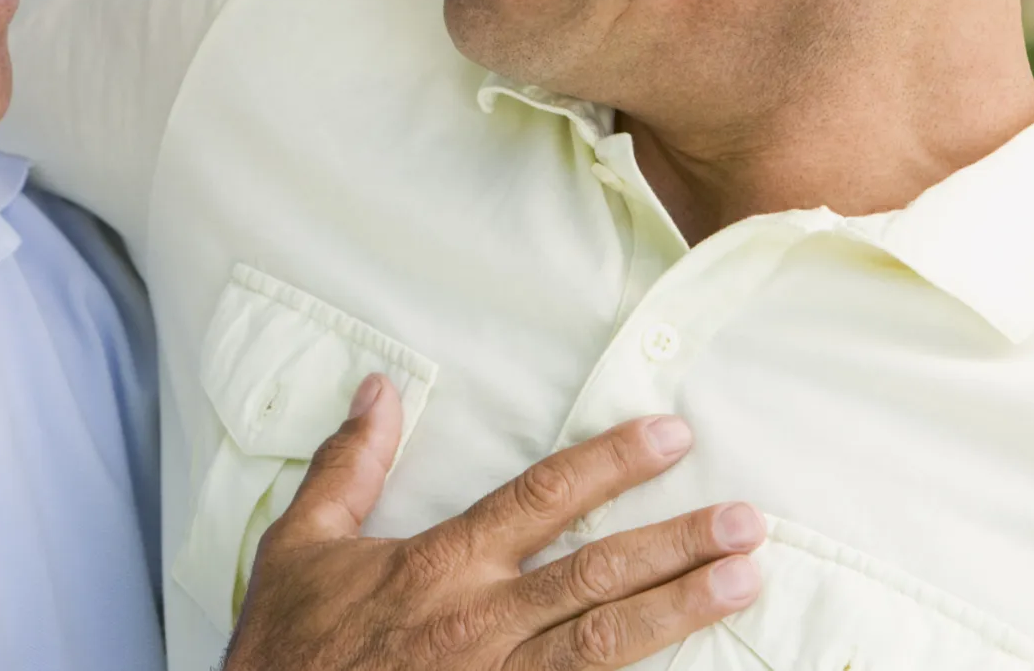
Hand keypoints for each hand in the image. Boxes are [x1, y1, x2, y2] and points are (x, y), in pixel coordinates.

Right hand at [223, 376, 761, 670]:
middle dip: (676, 546)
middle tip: (746, 521)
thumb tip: (380, 390)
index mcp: (439, 567)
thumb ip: (348, 465)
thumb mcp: (300, 544)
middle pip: (596, 577)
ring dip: (680, 613)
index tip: (669, 437)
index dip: (609, 465)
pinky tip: (690, 667)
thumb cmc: (287, 648)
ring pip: (606, 647)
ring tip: (743, 582)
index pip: (540, 500)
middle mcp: (481, 625)